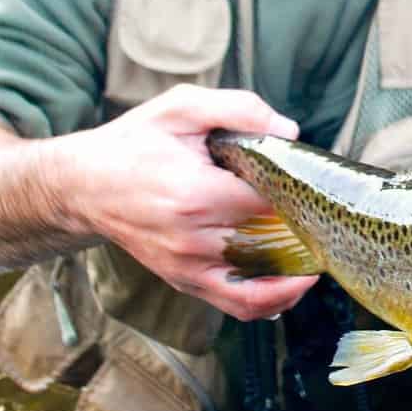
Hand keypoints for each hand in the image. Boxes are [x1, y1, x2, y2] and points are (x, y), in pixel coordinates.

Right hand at [57, 84, 317, 320]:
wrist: (84, 184)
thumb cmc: (136, 142)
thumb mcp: (182, 106)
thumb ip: (240, 109)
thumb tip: (288, 131)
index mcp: (195, 194)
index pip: (270, 202)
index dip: (301, 192)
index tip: (316, 179)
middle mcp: (192, 240)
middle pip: (273, 243)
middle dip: (306, 229)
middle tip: (327, 212)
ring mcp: (187, 267)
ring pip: (260, 287)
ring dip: (297, 272)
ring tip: (319, 248)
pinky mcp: (184, 281)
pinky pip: (237, 304)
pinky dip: (271, 299)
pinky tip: (293, 280)